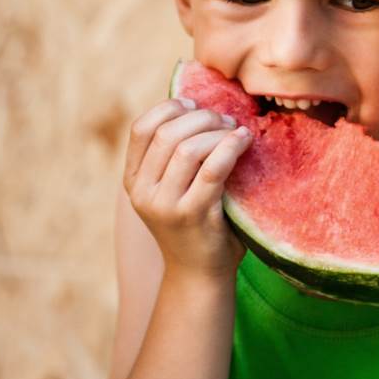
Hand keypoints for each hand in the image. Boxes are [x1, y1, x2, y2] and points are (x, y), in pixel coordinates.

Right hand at [124, 97, 251, 276]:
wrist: (200, 274)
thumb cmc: (195, 224)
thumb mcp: (172, 190)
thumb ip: (173, 157)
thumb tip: (197, 107)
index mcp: (134, 182)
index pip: (141, 128)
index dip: (169, 108)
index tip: (194, 104)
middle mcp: (143, 193)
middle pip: (168, 133)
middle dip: (201, 117)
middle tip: (225, 120)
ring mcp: (165, 205)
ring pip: (188, 148)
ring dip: (217, 131)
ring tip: (236, 131)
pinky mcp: (193, 215)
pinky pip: (213, 168)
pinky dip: (231, 146)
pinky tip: (244, 140)